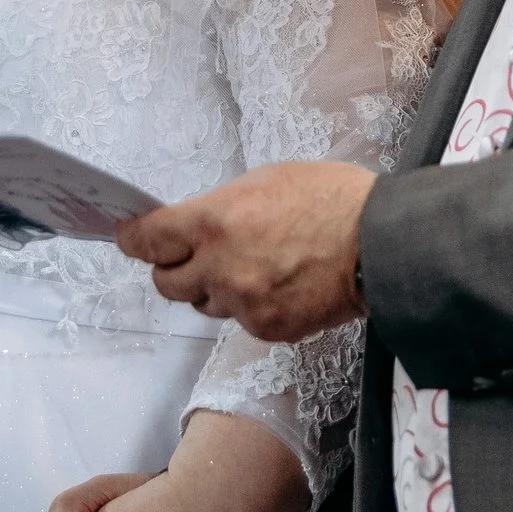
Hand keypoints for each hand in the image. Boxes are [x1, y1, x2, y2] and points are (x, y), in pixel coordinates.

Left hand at [115, 161, 372, 341]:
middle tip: (193, 258)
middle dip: (174, 269)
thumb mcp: (266, 182)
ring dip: (215, 290)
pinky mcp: (268, 329)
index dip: (134, 240)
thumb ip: (221, 209)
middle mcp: (220, 266)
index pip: (148, 239)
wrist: (382, 244)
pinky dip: (252, 308)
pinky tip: (280, 288)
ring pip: (205, 304)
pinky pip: (242, 322)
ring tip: (253, 270)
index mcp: (215, 220)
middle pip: (165, 282)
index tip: (129, 238)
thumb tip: (196, 226)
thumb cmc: (332, 200)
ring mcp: (243, 303)